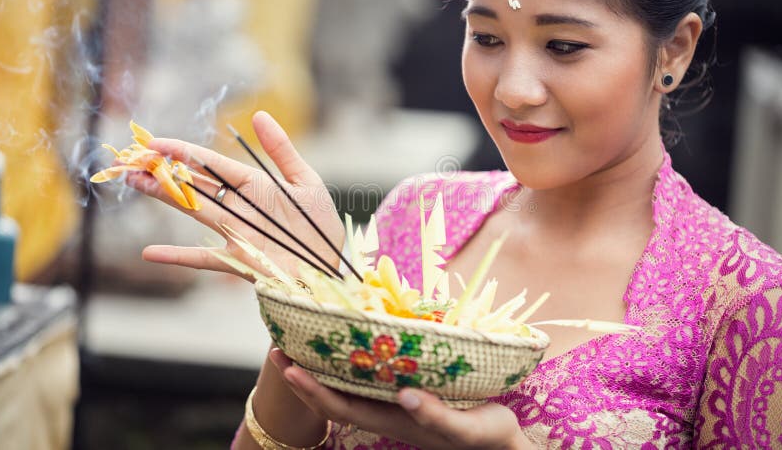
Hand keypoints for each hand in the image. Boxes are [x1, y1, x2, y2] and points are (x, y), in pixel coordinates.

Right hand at [126, 111, 344, 278]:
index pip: (211, 163)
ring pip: (193, 210)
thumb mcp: (305, 181)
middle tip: (132, 160)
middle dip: (163, 172)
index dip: (183, 152)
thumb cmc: (320, 224)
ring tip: (134, 182)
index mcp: (254, 184)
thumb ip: (281, 150)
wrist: (329, 266)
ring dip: (164, 197)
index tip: (155, 143)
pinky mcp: (238, 260)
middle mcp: (239, 207)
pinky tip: (149, 252)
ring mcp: (235, 233)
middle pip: (194, 185)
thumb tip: (259, 114)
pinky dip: (177, 256)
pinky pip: (203, 258)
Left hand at [269, 349, 531, 449]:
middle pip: (333, 398)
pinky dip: (346, 363)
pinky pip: (366, 379)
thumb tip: (405, 396)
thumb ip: (437, 417)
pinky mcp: (407, 394)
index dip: (311, 391)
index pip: (340, 409)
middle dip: (303, 376)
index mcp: (394, 422)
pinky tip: (345, 346)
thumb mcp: (469, 429)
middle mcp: (387, 413)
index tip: (287, 367)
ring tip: (299, 342)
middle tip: (278, 347)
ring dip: (319, 368)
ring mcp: (394, 404)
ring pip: (346, 388)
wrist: (504, 446)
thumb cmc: (490, 437)